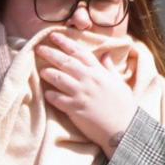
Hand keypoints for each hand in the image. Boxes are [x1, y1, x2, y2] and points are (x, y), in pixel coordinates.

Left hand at [36, 32, 137, 157]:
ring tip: (41, 71)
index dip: (64, 42)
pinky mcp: (76, 109)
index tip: (53, 35)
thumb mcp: (119, 82)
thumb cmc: (123, 105)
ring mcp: (81, 94)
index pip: (79, 52)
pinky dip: (51, 95)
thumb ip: (109, 68)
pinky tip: (46, 93)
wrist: (125, 128)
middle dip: (50, 53)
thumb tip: (106, 54)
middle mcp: (89, 80)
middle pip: (65, 62)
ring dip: (48, 73)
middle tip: (38, 49)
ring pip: (59, 79)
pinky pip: (58, 99)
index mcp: (98, 72)